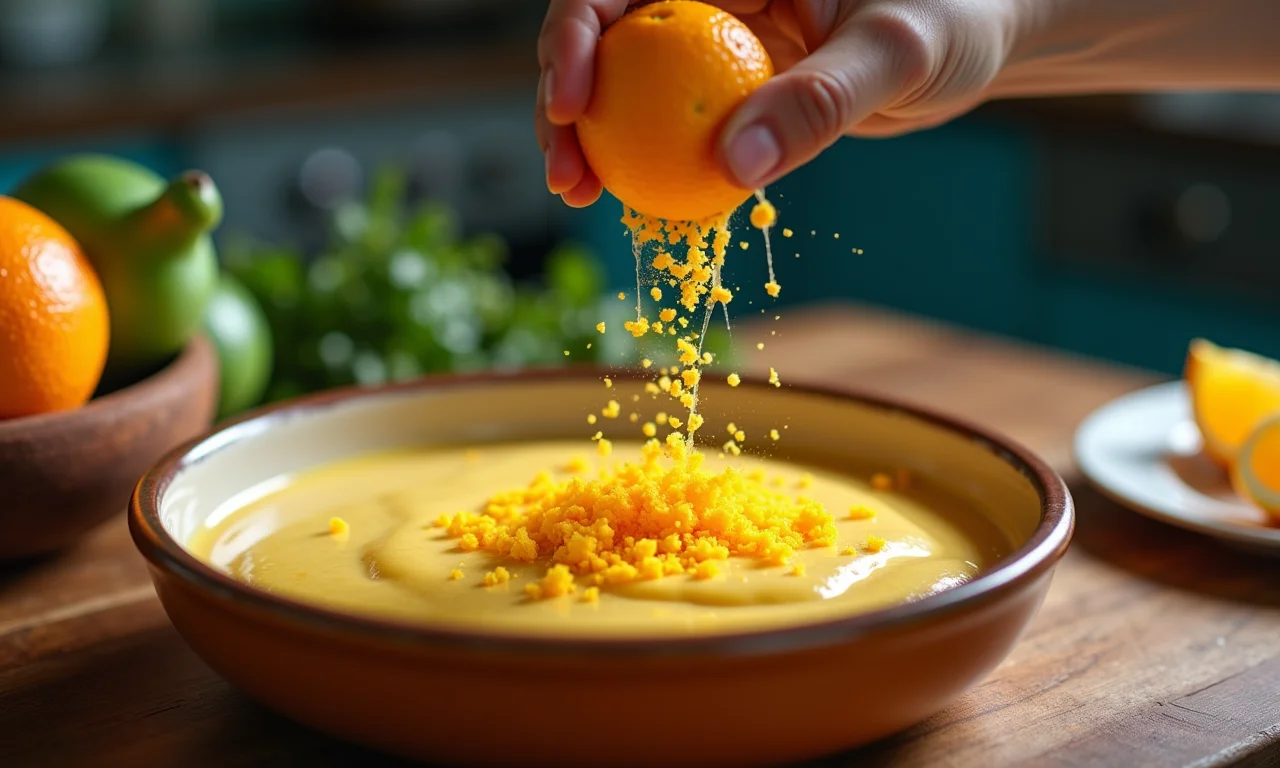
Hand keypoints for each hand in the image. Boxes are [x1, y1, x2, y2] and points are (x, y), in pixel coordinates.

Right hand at [536, 0, 1016, 207]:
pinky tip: (638, 204)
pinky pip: (677, 124)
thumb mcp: (896, 50)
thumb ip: (819, 100)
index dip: (575, 34)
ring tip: (582, 194)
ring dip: (595, 139)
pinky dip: (652, 163)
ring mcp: (719, 42)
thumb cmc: (955, 16)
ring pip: (630, 85)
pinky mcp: (737, 88)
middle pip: (606, 36)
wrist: (979, 41)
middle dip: (565, 99)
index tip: (570, 102)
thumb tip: (732, 168)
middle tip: (564, 172)